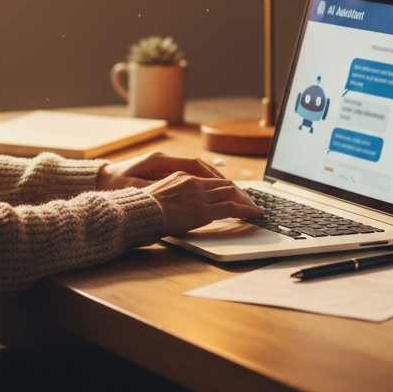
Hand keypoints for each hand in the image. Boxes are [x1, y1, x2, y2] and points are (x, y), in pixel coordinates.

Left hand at [95, 151, 223, 192]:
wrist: (100, 180)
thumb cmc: (115, 185)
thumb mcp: (135, 190)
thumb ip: (158, 191)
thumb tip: (179, 195)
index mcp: (160, 161)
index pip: (196, 166)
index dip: (215, 178)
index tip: (232, 190)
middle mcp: (165, 160)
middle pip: (201, 167)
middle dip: (222, 181)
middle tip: (240, 195)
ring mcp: (164, 166)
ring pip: (197, 171)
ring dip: (214, 182)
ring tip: (231, 195)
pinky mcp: (162, 173)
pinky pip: (188, 176)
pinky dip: (202, 184)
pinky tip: (210, 194)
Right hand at [147, 171, 263, 235]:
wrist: (136, 212)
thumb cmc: (141, 208)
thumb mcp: (158, 195)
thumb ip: (172, 196)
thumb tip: (178, 206)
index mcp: (181, 176)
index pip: (210, 179)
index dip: (224, 186)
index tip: (232, 192)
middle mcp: (193, 181)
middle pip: (225, 184)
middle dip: (240, 192)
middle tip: (250, 201)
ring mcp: (199, 195)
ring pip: (231, 193)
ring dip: (246, 201)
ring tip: (255, 208)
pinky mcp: (203, 210)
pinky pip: (231, 208)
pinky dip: (246, 210)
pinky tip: (255, 215)